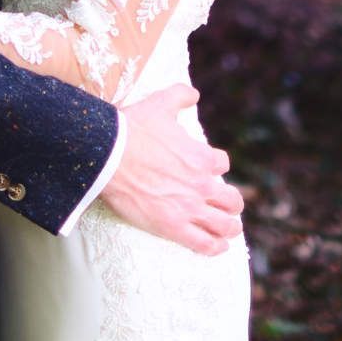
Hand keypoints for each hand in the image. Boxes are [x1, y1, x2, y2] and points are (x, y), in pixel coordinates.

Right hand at [101, 85, 243, 256]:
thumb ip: (180, 95)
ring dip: (229, 227)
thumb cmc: (133, 129)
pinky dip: (215, 247)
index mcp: (202, 157)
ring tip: (228, 229)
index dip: (214, 165)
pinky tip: (218, 246)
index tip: (206, 168)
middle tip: (225, 204)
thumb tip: (193, 93)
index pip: (222, 164)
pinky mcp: (172, 227)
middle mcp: (202, 185)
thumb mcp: (159, 104)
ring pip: (225, 226)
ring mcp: (189, 208)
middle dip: (231, 202)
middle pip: (232, 200)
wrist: (109, 154)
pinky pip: (205, 244)